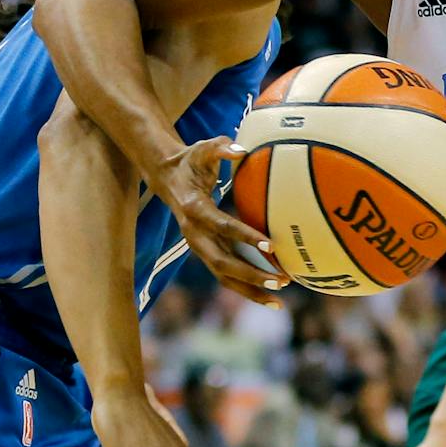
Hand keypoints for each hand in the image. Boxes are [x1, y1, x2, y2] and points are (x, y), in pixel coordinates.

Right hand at [151, 135, 285, 307]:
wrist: (166, 178)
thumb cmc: (191, 160)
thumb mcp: (202, 148)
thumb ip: (220, 147)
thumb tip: (240, 150)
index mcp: (194, 210)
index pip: (222, 226)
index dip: (245, 236)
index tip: (270, 245)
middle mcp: (194, 234)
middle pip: (222, 262)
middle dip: (251, 273)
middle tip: (279, 280)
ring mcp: (199, 248)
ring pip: (224, 276)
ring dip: (250, 290)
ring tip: (279, 299)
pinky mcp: (206, 254)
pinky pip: (226, 276)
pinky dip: (246, 288)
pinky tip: (270, 297)